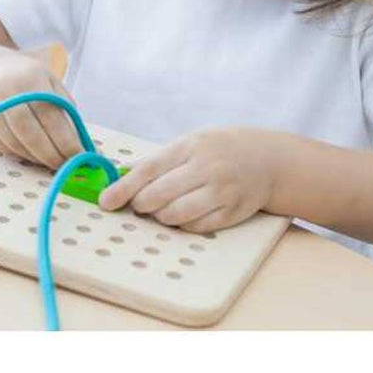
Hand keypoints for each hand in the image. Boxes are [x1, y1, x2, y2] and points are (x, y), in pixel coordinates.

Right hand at [0, 53, 86, 169]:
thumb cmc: (31, 82)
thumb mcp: (53, 85)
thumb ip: (68, 112)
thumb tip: (87, 147)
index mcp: (30, 79)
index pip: (49, 115)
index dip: (65, 140)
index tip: (80, 156)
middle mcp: (6, 93)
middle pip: (30, 133)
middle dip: (52, 155)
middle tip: (67, 166)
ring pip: (16, 144)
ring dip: (38, 158)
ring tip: (54, 161)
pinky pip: (5, 148)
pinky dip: (23, 155)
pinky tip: (36, 154)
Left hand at [98, 126, 284, 233]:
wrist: (266, 160)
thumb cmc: (217, 150)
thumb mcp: (189, 144)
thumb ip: (157, 160)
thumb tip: (119, 176)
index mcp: (190, 146)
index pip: (149, 169)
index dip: (124, 188)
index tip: (106, 201)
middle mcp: (207, 168)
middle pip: (159, 196)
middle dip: (141, 204)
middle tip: (139, 204)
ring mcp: (221, 192)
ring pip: (176, 215)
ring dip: (161, 216)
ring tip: (162, 208)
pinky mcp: (232, 213)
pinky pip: (195, 228)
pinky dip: (182, 225)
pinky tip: (184, 214)